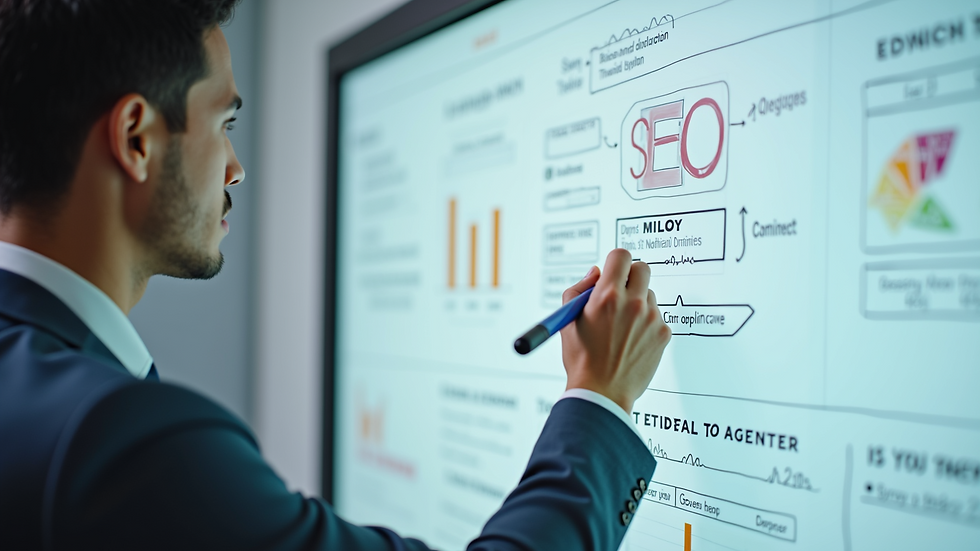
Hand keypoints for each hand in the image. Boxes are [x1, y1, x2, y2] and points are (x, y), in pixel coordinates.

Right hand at [560, 249, 670, 412]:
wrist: (602, 392)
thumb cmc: (583, 359)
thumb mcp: (568, 319)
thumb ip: (579, 289)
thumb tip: (595, 274)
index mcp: (607, 296)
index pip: (621, 256)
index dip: (615, 262)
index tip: (612, 271)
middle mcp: (633, 304)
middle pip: (642, 268)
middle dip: (630, 276)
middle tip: (619, 293)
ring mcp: (651, 319)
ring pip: (649, 295)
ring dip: (638, 302)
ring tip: (621, 327)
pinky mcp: (663, 334)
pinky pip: (657, 317)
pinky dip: (646, 324)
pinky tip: (631, 340)